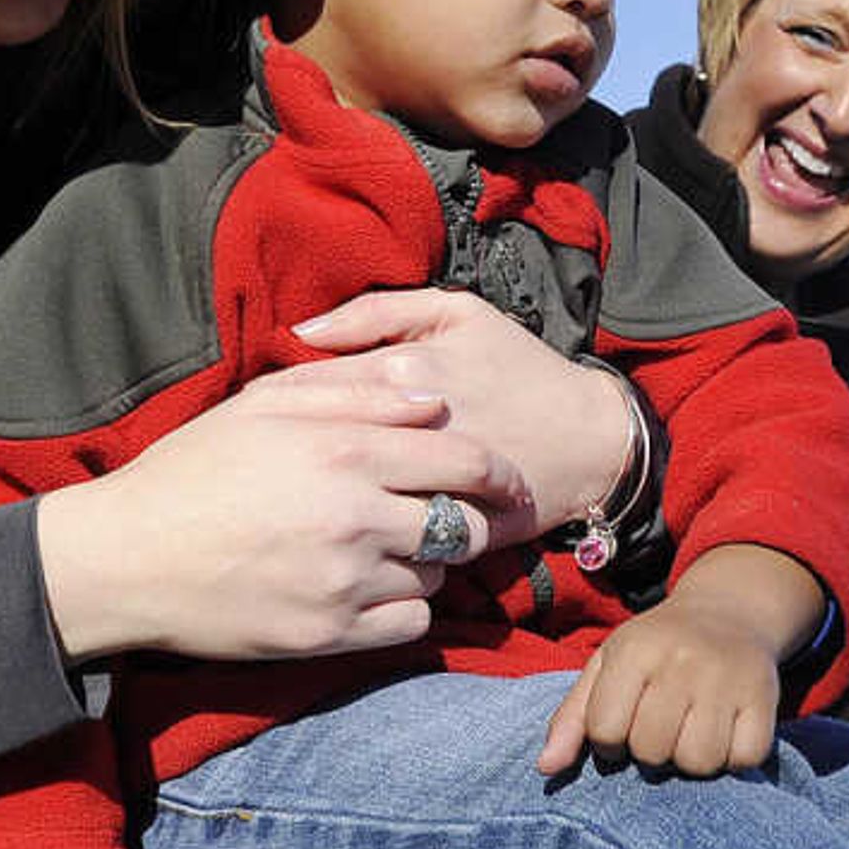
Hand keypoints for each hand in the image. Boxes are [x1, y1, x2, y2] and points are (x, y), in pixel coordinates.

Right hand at [35, 367, 520, 664]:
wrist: (125, 559)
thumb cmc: (191, 472)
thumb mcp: (263, 407)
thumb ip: (354, 392)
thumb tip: (432, 396)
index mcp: (343, 451)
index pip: (466, 461)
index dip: (499, 471)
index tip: (506, 479)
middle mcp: (354, 518)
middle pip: (465, 525)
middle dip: (468, 520)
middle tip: (445, 516)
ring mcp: (343, 583)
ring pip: (437, 576)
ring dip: (427, 563)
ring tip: (384, 550)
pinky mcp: (328, 636)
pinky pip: (411, 625)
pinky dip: (404, 608)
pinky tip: (370, 589)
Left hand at [294, 289, 633, 547]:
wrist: (590, 438)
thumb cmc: (519, 369)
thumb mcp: (460, 314)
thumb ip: (377, 312)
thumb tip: (302, 330)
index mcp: (406, 370)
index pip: (312, 387)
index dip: (276, 404)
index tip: (259, 419)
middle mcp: (411, 426)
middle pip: (322, 443)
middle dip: (285, 456)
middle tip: (262, 464)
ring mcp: (432, 482)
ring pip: (351, 493)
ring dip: (317, 499)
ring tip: (294, 500)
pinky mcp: (450, 527)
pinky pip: (390, 536)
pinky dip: (362, 536)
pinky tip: (345, 533)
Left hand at [536, 544, 821, 776]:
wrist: (729, 614)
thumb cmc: (655, 650)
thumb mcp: (607, 667)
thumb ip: (572, 719)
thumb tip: (545, 769)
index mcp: (635, 650)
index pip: (606, 731)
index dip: (609, 742)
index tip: (623, 725)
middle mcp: (682, 660)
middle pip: (652, 751)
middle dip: (650, 752)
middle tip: (660, 729)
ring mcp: (727, 678)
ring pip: (699, 762)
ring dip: (691, 761)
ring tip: (690, 734)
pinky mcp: (765, 696)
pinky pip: (744, 759)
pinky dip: (733, 759)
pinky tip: (724, 735)